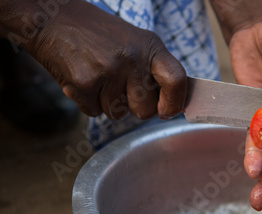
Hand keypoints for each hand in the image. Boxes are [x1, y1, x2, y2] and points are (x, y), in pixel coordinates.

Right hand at [24, 0, 186, 119]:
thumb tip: (171, 104)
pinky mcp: (85, 83)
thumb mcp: (134, 42)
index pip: (176, 79)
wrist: (53, 20)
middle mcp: (132, 58)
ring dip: (107, 103)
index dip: (175, 102)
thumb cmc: (97, 35)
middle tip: (121, 90)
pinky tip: (83, 80)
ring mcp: (108, 71)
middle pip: (146, 110)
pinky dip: (88, 102)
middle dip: (134, 108)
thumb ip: (152, 69)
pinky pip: (94, 112)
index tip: (167, 112)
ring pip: (118, 114)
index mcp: (149, 46)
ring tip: (98, 78)